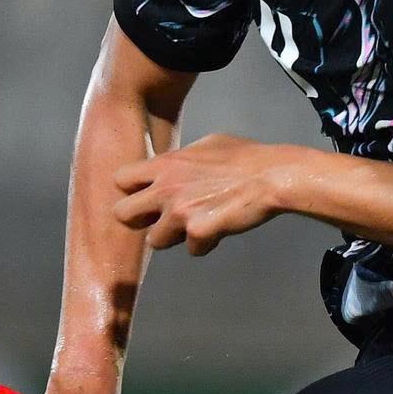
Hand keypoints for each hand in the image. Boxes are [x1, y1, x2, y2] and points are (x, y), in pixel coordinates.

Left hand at [114, 133, 295, 255]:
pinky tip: (219, 229)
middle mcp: (166, 189)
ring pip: (154, 241)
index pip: (121, 179)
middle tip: (157, 219)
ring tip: (195, 225)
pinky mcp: (198, 232)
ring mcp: (180, 213)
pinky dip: (205, 244)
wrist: (271, 177)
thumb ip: (182, 158)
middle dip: (139, 219)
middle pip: (122, 214)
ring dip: (173, 237)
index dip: (131, 190)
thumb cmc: (246, 158)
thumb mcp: (208, 144)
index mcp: (166, 164)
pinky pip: (192, 250)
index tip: (144, 194)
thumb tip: (175, 164)